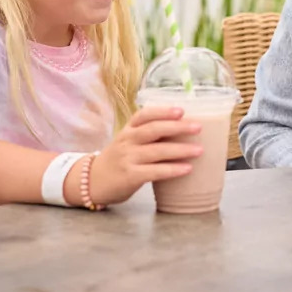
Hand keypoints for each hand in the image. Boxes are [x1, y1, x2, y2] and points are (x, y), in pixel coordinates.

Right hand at [85, 106, 202, 204]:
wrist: (91, 181)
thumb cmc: (119, 159)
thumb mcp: (128, 141)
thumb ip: (149, 134)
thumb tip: (184, 128)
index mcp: (128, 129)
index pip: (144, 115)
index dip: (163, 111)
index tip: (181, 110)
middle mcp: (127, 141)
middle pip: (153, 130)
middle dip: (177, 127)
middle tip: (198, 127)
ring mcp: (127, 158)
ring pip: (157, 151)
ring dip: (180, 150)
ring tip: (199, 150)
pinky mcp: (130, 176)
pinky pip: (154, 171)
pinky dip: (172, 169)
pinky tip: (187, 168)